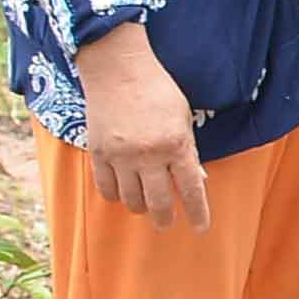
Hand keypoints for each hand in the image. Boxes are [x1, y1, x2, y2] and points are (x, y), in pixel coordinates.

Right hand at [74, 25, 209, 232]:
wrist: (119, 70)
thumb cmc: (158, 91)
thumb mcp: (184, 118)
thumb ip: (188, 151)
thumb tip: (196, 181)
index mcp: (177, 144)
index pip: (191, 189)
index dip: (198, 213)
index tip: (201, 229)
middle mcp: (149, 155)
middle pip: (159, 202)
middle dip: (165, 219)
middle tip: (167, 223)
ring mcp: (121, 156)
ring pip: (131, 199)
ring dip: (141, 208)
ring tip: (146, 207)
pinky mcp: (97, 153)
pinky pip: (106, 189)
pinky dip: (116, 196)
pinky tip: (123, 194)